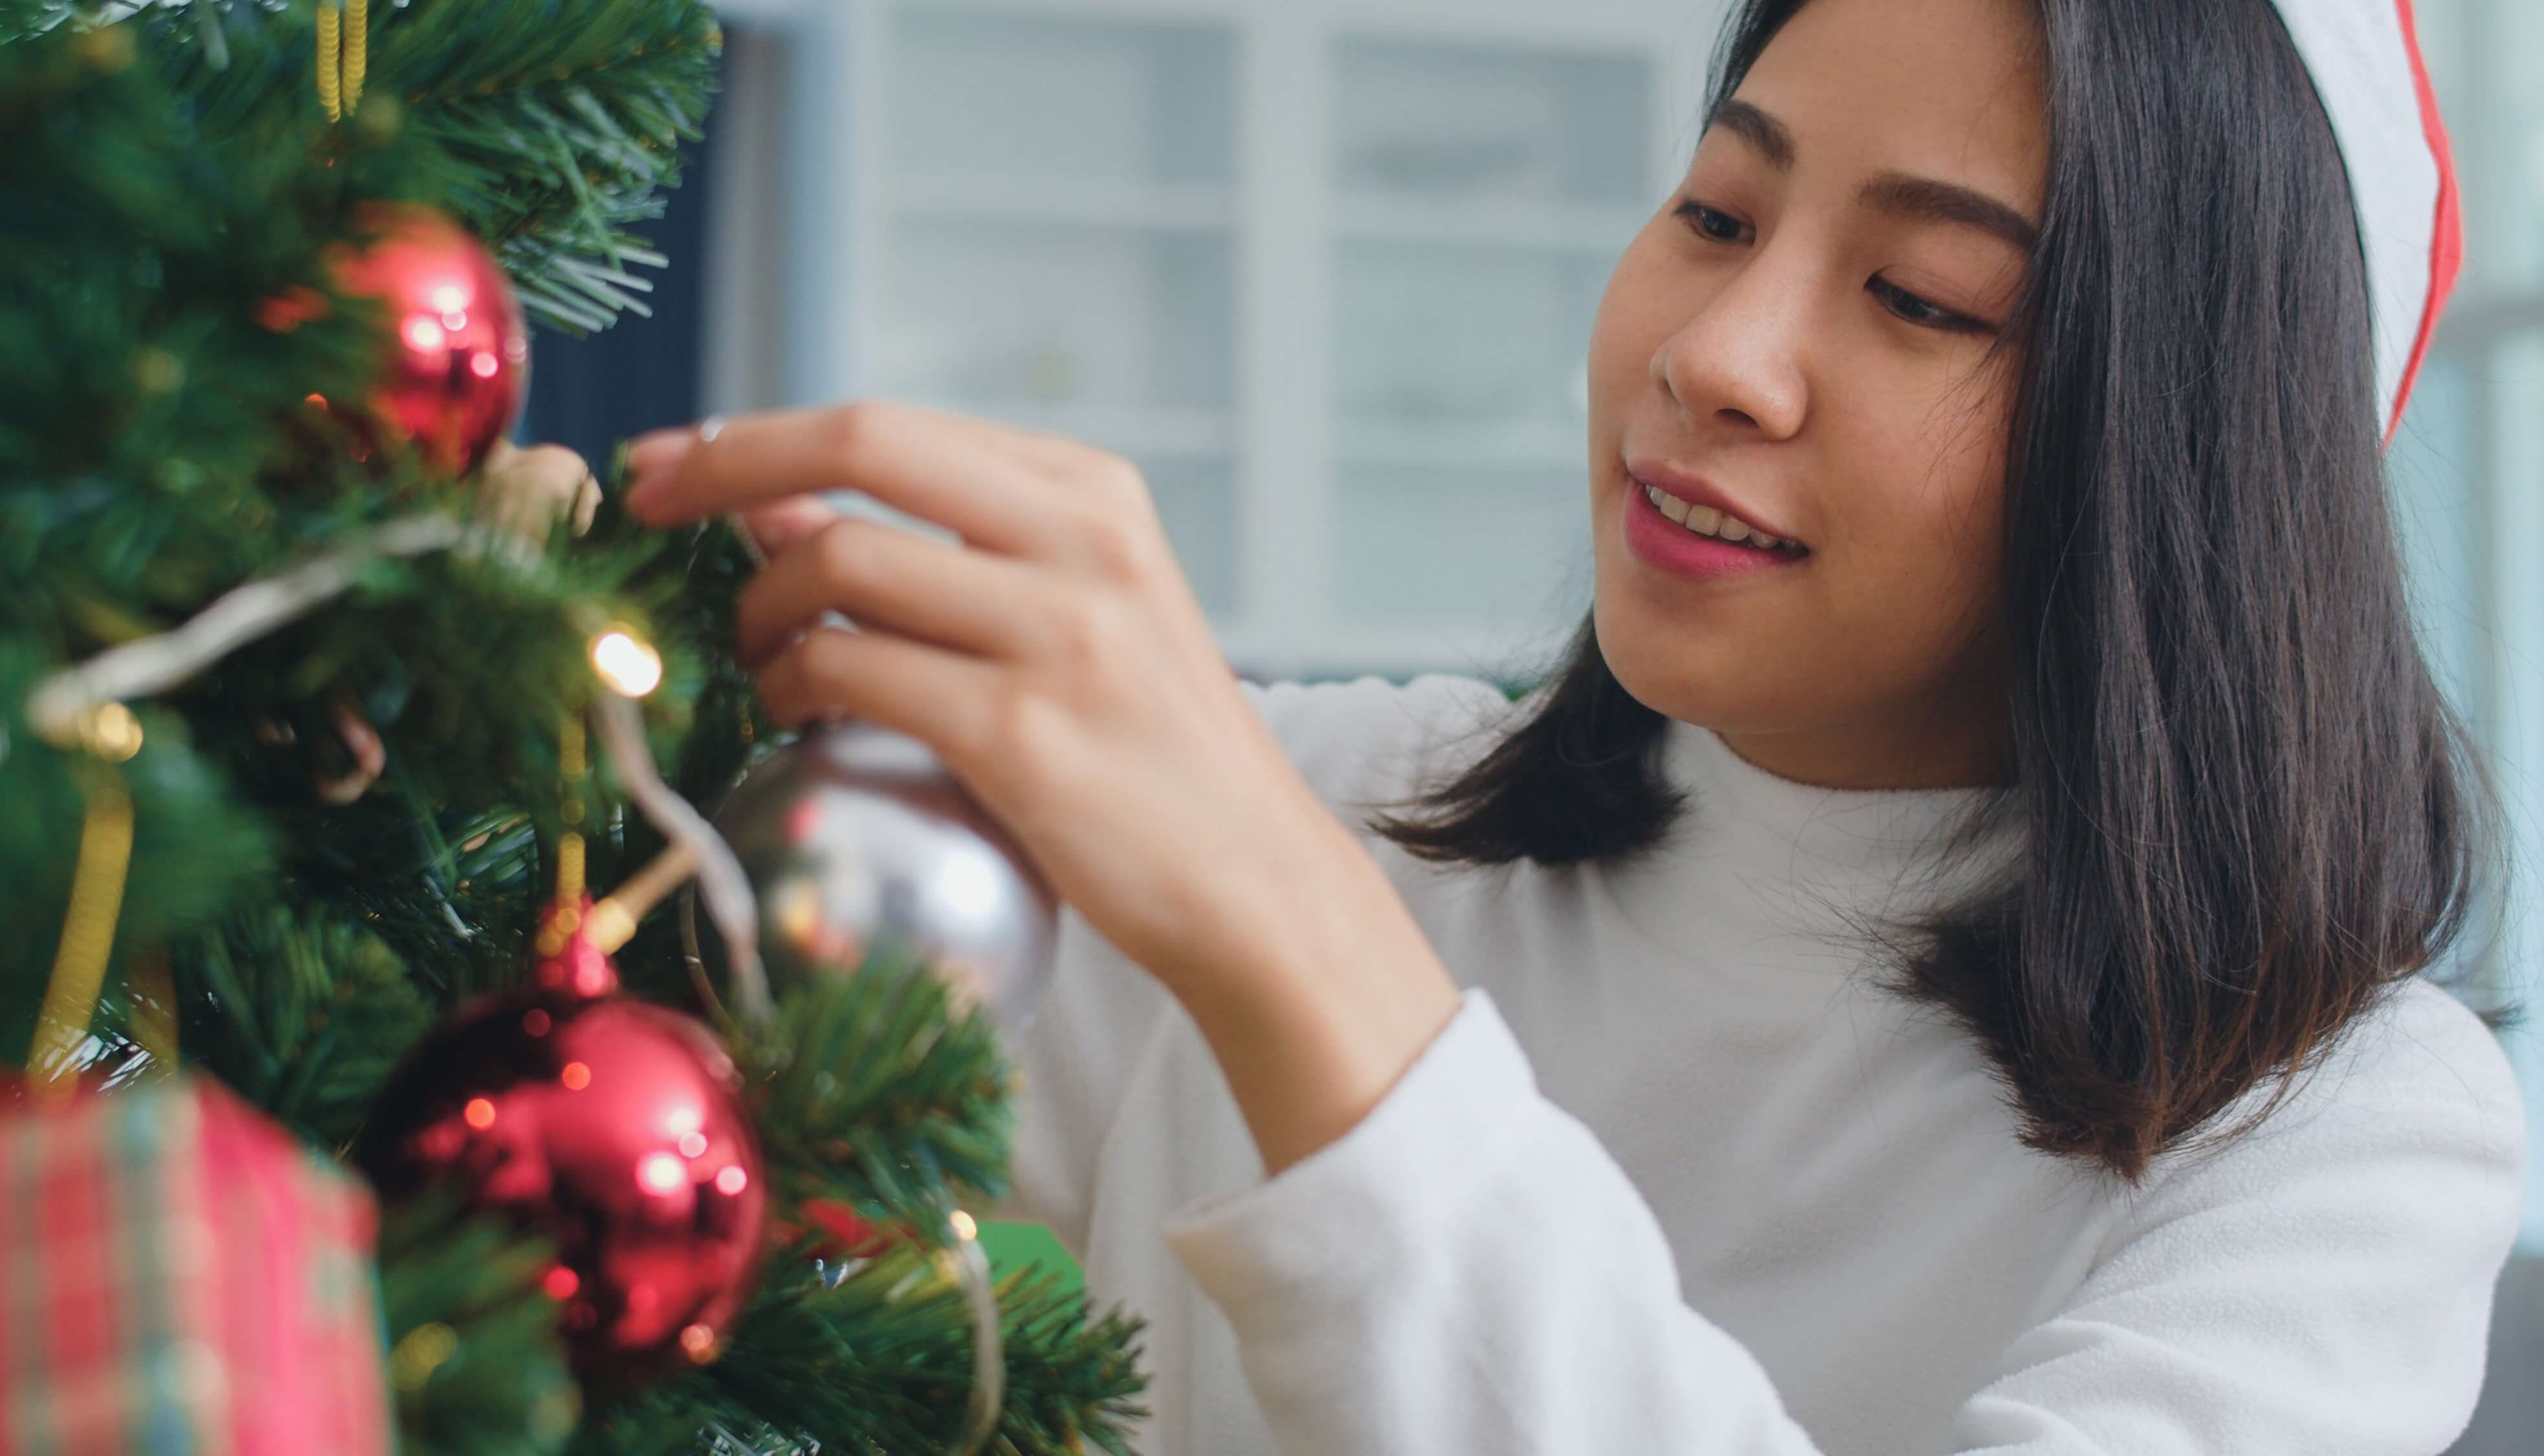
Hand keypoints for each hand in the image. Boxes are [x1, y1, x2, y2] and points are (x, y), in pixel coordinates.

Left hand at [622, 403, 1460, 1172]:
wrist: (1252, 882)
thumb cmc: (1144, 753)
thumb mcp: (1068, 615)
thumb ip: (939, 552)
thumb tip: (770, 500)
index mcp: (1094, 492)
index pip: (891, 425)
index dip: (758, 435)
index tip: (674, 465)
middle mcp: (1083, 540)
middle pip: (861, 445)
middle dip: (724, 465)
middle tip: (644, 507)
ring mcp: (1059, 633)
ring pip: (841, 563)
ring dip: (761, 610)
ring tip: (758, 661)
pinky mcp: (1024, 734)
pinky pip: (854, 673)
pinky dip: (794, 685)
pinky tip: (792, 711)